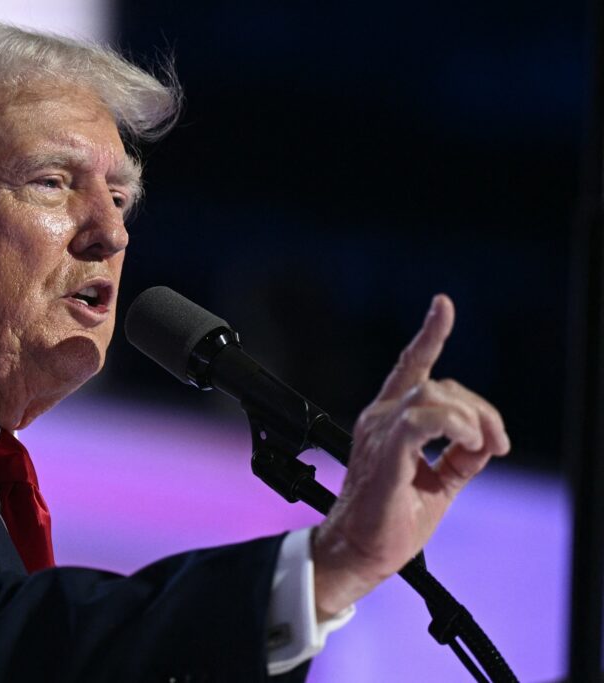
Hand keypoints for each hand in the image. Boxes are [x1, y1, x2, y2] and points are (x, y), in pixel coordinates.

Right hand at [311, 294, 509, 618]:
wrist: (362, 551)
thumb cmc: (391, 520)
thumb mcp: (439, 482)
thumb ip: (459, 457)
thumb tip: (486, 442)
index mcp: (389, 422)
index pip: (410, 368)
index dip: (428, 335)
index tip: (442, 306)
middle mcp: (380, 419)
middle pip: (440, 384)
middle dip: (480, 410)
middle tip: (495, 445)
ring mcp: (380, 432)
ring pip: (434, 394)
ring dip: (471, 418)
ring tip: (481, 448)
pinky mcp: (385, 452)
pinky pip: (423, 419)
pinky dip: (455, 426)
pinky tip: (469, 446)